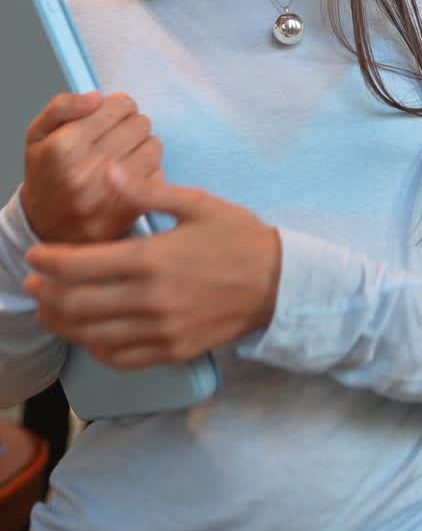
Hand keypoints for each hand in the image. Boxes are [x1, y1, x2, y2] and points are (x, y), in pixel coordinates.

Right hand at [22, 91, 164, 243]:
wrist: (44, 229)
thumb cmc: (44, 175)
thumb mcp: (37, 134)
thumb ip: (63, 106)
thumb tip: (97, 96)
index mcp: (65, 146)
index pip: (119, 105)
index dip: (119, 105)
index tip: (112, 114)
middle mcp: (88, 170)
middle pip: (140, 123)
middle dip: (131, 124)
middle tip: (118, 135)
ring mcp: (111, 193)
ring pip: (154, 146)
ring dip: (143, 145)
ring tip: (126, 153)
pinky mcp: (129, 211)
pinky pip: (158, 174)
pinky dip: (149, 170)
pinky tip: (132, 174)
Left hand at [23, 172, 281, 369]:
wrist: (279, 282)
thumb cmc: (238, 237)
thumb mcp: (197, 203)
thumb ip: (148, 192)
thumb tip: (109, 173)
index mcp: (152, 259)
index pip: (81, 265)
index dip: (49, 261)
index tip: (35, 255)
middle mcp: (150, 300)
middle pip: (77, 305)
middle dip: (46, 294)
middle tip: (32, 283)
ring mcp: (161, 331)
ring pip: (93, 335)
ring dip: (63, 323)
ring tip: (49, 310)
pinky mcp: (172, 352)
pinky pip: (122, 357)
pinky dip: (96, 348)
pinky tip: (88, 335)